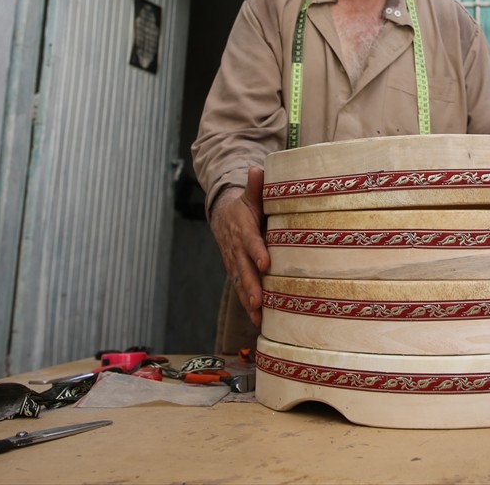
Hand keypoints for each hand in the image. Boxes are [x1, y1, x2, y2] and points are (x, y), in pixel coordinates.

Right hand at [209, 166, 268, 325]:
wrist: (223, 215)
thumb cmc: (244, 205)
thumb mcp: (250, 194)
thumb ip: (256, 185)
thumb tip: (258, 169)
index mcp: (242, 228)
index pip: (250, 241)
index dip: (257, 252)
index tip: (266, 263)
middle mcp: (236, 248)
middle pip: (244, 268)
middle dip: (251, 285)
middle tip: (259, 300)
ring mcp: (234, 261)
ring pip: (241, 282)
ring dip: (248, 299)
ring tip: (258, 314)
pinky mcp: (236, 270)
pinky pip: (241, 288)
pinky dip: (247, 303)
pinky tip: (258, 319)